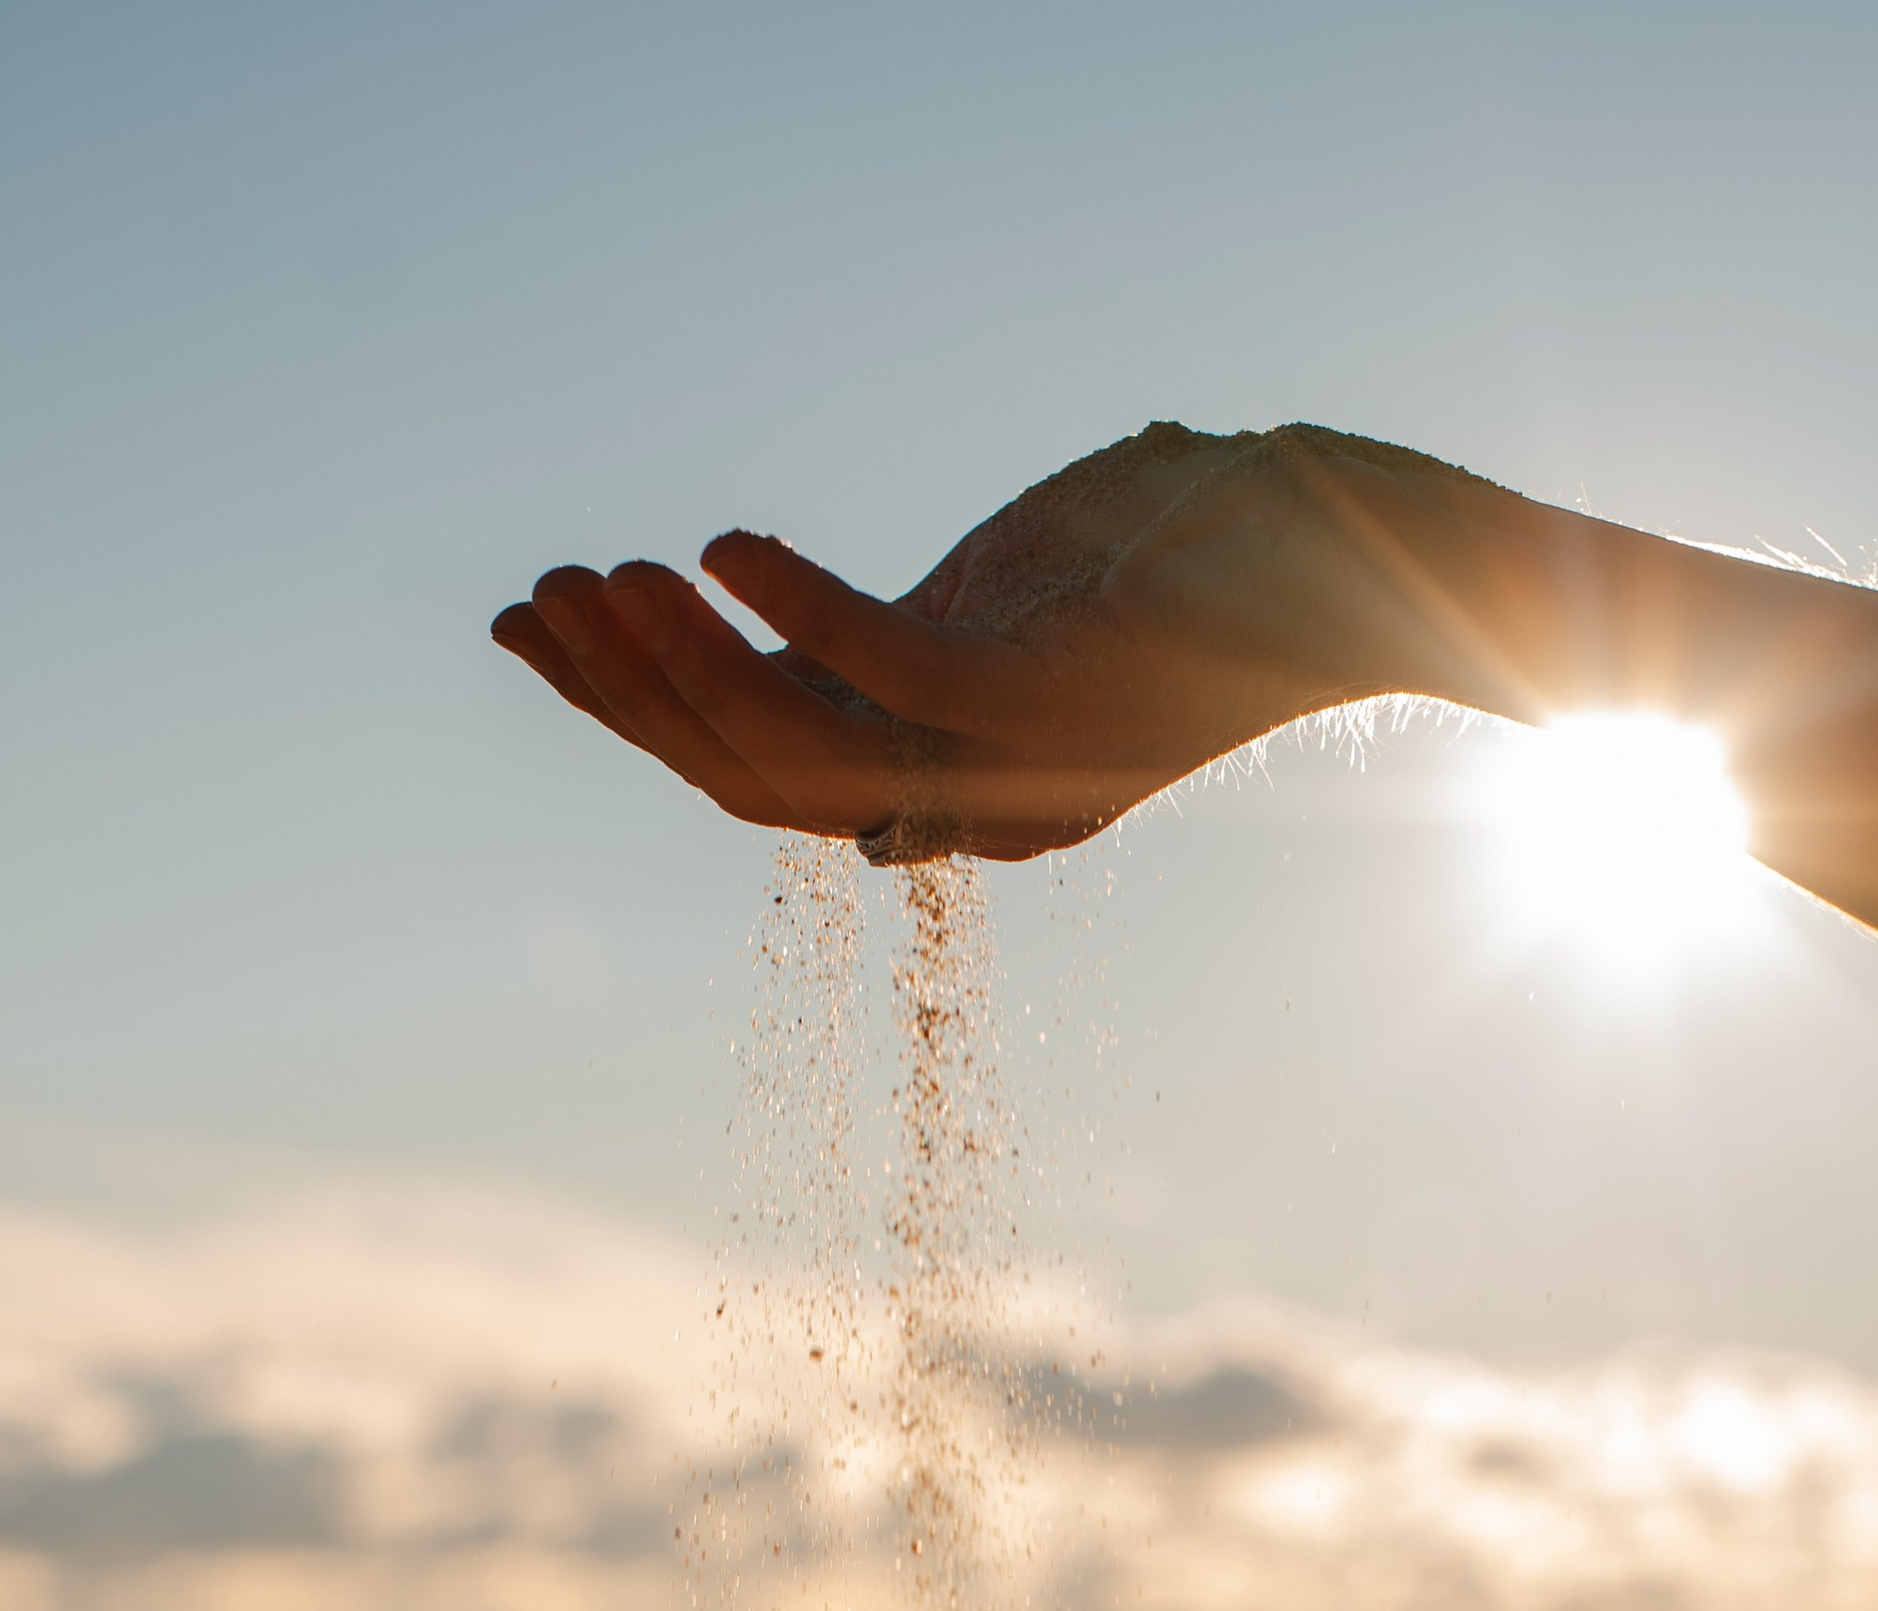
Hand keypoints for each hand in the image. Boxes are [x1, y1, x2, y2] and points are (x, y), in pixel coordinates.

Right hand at [492, 423, 1465, 861]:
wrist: (1348, 553)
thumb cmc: (1185, 559)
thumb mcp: (1011, 611)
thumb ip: (902, 663)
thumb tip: (806, 716)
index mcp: (952, 789)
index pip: (754, 772)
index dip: (633, 714)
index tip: (538, 628)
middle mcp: (971, 801)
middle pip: (749, 777)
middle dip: (626, 696)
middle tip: (528, 604)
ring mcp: (1009, 759)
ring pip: (794, 744)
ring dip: (679, 660)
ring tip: (597, 576)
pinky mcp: (1045, 697)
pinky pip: (888, 672)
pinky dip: (796, 609)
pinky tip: (720, 542)